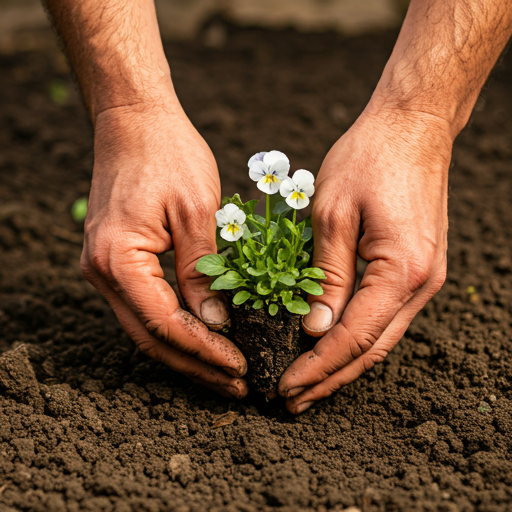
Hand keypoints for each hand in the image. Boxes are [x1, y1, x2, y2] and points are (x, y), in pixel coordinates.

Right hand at [80, 101, 247, 398]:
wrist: (134, 120)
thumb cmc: (167, 155)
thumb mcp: (195, 212)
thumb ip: (202, 273)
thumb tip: (215, 324)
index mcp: (119, 260)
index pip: (165, 324)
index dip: (204, 350)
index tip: (240, 366)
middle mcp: (102, 272)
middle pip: (150, 337)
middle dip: (195, 364)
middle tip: (235, 383)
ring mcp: (105, 268)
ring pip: (146, 327)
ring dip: (185, 351)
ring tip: (223, 370)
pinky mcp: (117, 261)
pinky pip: (145, 307)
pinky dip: (175, 327)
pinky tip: (202, 337)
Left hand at [279, 108, 450, 412]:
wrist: (412, 127)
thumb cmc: (370, 159)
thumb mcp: (333, 215)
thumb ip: (326, 277)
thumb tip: (314, 328)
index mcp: (402, 271)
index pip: (354, 337)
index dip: (318, 367)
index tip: (286, 386)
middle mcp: (421, 284)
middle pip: (371, 348)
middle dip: (330, 378)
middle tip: (292, 400)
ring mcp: (424, 278)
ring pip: (380, 337)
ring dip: (343, 363)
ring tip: (308, 384)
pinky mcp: (417, 268)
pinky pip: (385, 315)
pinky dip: (357, 338)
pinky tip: (331, 346)